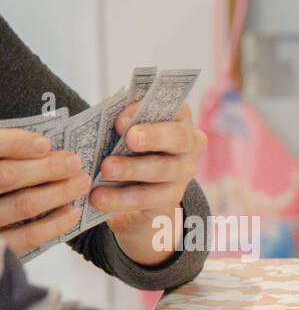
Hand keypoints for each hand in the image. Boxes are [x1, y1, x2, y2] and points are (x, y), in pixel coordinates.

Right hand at [0, 129, 89, 252]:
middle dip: (46, 168)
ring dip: (57, 192)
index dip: (15, 144)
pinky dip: (54, 224)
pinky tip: (73, 212)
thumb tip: (37, 146)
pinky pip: (27, 237)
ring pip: (23, 205)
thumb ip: (3, 156)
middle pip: (9, 177)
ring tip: (81, 182)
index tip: (44, 143)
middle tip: (74, 162)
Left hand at [93, 102, 206, 264]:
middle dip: (152, 138)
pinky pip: (149, 199)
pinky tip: (99, 197)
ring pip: (163, 171)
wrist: (136, 184)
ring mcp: (183, 175)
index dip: (150, 112)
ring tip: (105, 170)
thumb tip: (110, 123)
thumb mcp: (128, 126)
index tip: (120, 121)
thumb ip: (125, 120)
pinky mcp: (170, 199)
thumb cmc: (129, 143)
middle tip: (128, 139)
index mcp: (180, 120)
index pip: (176, 110)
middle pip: (178, 139)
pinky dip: (122, 199)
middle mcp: (189, 147)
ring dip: (132, 169)